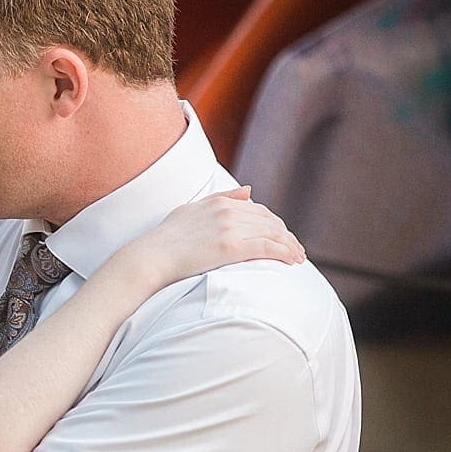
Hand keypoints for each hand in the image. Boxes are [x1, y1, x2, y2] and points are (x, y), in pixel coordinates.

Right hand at [129, 187, 304, 287]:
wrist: (152, 256)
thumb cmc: (166, 238)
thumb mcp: (192, 209)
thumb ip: (221, 198)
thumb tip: (249, 191)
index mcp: (220, 202)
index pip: (259, 210)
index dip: (275, 224)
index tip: (282, 236)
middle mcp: (228, 211)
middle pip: (270, 221)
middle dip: (286, 235)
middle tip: (297, 250)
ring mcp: (230, 228)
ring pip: (273, 234)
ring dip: (290, 246)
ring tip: (298, 258)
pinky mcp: (231, 247)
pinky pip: (267, 248)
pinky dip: (284, 253)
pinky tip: (292, 261)